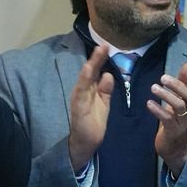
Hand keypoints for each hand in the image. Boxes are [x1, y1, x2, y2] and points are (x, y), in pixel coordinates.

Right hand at [68, 44, 115, 169]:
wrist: (88, 141)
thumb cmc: (94, 121)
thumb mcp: (104, 102)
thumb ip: (106, 89)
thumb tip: (108, 75)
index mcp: (90, 89)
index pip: (95, 71)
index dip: (100, 59)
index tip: (106, 46)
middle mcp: (83, 90)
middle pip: (90, 71)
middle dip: (96, 58)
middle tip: (103, 44)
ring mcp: (79, 97)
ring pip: (85, 78)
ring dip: (91, 65)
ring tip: (97, 53)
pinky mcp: (78, 106)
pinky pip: (81, 91)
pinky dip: (84, 81)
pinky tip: (88, 70)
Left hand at [151, 63, 186, 174]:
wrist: (175, 148)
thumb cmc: (178, 120)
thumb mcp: (182, 101)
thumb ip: (185, 83)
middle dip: (177, 85)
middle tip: (163, 77)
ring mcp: (184, 123)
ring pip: (179, 106)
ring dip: (166, 95)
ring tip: (153, 88)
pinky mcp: (173, 131)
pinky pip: (167, 119)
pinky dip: (158, 110)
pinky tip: (149, 103)